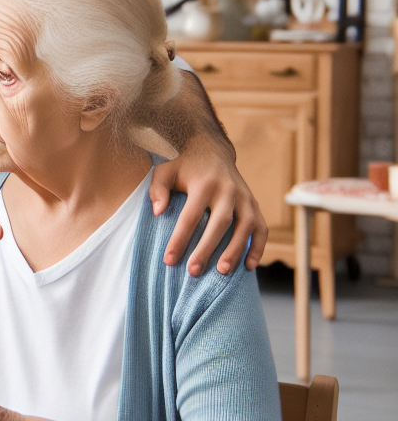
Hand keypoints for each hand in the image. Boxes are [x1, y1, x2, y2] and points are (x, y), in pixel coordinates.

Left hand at [150, 137, 266, 275]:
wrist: (210, 148)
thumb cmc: (182, 165)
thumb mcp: (164, 171)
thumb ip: (158, 190)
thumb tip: (158, 212)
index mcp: (204, 183)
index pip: (190, 216)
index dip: (180, 239)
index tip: (169, 260)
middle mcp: (228, 190)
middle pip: (220, 223)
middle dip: (207, 249)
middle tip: (194, 271)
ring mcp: (244, 197)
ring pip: (245, 226)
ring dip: (235, 250)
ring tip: (223, 272)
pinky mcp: (254, 204)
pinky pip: (261, 228)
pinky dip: (258, 247)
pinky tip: (249, 267)